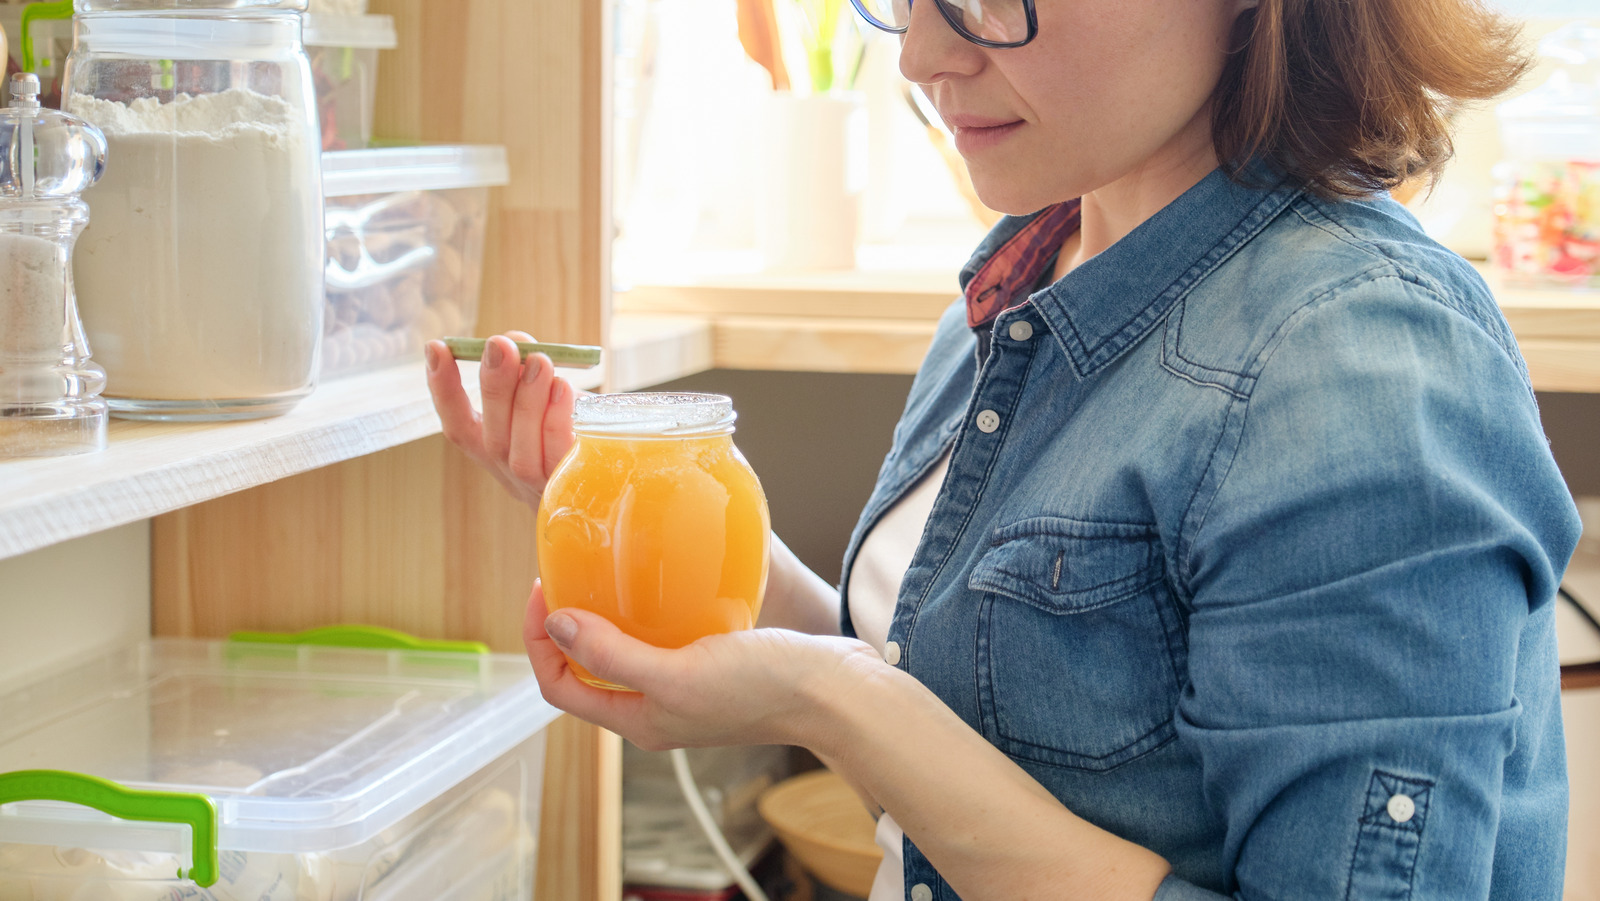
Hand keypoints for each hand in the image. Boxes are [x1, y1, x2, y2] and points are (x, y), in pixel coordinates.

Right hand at [424, 332, 575, 508]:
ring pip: (520, 454)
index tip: (436, 348)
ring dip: (525, 402)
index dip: (443, 390)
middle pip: (491, 440)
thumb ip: (530, 374)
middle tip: (500, 345)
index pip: (460, 427)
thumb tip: (515, 343)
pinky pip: (560, 458)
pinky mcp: (576, 492)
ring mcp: (543, 490)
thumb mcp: (554, 398)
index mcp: (498, 454)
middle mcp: (513, 477)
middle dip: (492, 388)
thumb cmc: (585, 427)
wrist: (629, 471)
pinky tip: (563, 389)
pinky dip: (556, 422)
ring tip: (539, 362)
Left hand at [523, 581, 882, 751]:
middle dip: (565, 627)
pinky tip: (661, 581)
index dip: (539, 642)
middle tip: (566, 574)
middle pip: (587, 671)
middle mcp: (657, 710)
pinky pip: (664, 638)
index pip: (560, 687)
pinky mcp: (715, 665)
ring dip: (605, 617)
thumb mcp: (678, 671)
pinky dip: (650, 611)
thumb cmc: (763, 688)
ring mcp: (687, 689)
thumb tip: (556, 624)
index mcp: (640, 722)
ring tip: (603, 573)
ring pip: (625, 653)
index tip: (544, 591)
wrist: (836, 691)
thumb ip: (614, 654)